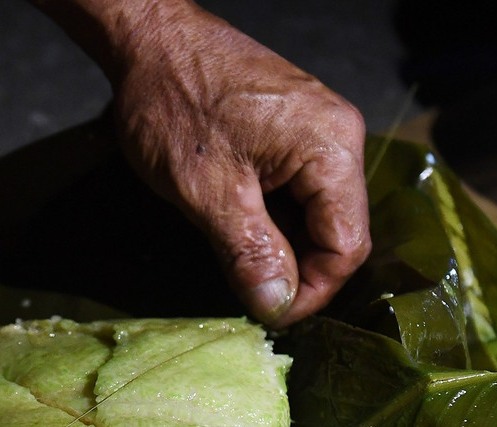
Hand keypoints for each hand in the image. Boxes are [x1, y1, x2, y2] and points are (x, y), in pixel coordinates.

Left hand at [34, 0, 370, 326]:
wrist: (149, 41)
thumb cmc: (174, 104)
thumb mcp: (207, 192)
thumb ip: (249, 252)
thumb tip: (276, 307)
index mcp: (332, 148)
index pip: (347, 245)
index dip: (312, 292)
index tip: (269, 316)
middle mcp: (339, 137)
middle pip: (338, 232)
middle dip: (298, 272)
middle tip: (251, 297)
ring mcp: (318, 132)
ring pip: (316, 215)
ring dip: (282, 248)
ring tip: (239, 263)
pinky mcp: (292, 133)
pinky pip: (298, 192)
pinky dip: (273, 221)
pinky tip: (239, 230)